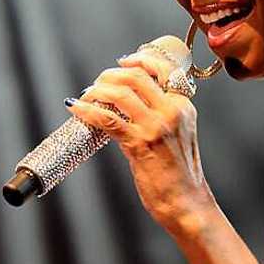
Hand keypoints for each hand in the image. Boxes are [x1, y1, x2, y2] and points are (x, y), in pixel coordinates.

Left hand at [64, 52, 214, 231]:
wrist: (187, 204)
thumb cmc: (180, 175)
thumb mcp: (179, 135)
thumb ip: (161, 115)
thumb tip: (129, 103)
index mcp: (183, 106)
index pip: (162, 69)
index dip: (139, 60)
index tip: (122, 62)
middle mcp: (172, 111)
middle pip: (136, 76)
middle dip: (110, 76)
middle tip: (97, 84)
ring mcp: (156, 127)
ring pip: (120, 93)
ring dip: (97, 91)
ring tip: (86, 96)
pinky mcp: (140, 144)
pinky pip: (107, 119)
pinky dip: (88, 110)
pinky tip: (76, 109)